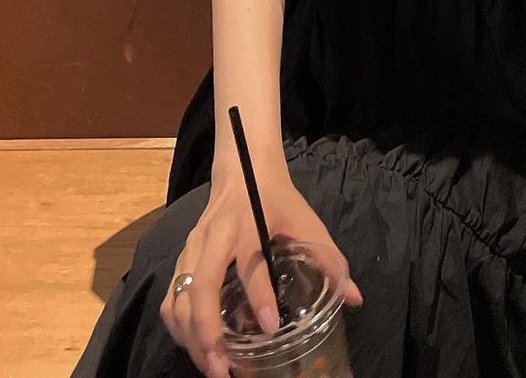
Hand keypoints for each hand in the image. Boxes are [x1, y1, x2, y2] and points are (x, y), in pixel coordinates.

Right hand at [159, 168, 363, 377]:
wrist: (243, 168)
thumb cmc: (277, 198)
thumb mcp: (306, 220)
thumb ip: (328, 258)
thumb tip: (354, 298)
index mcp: (247, 225)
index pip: (250, 265)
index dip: (260, 297)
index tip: (271, 327)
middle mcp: (213, 238)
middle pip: (200, 287)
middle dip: (207, 332)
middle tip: (223, 370)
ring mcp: (192, 249)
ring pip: (178, 297)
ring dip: (190, 338)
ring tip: (213, 368)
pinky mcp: (182, 259)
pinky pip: (171, 298)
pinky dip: (178, 328)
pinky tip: (196, 348)